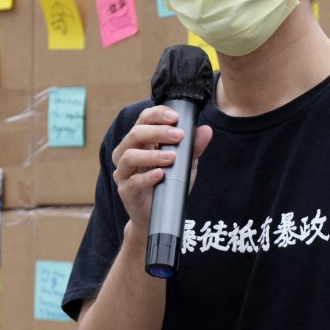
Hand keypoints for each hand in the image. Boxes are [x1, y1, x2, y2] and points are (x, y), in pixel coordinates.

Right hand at [111, 105, 212, 230]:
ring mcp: (124, 172)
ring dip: (152, 155)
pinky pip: (132, 181)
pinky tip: (160, 174)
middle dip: (157, 132)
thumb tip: (206, 130)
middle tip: (178, 135)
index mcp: (141, 142)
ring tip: (171, 157)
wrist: (158, 215)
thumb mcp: (185, 164)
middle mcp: (127, 153)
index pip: (143, 120)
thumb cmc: (168, 184)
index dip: (157, 114)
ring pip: (129, 156)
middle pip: (134, 134)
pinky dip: (147, 177)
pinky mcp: (125, 191)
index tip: (175, 116)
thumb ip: (194, 148)